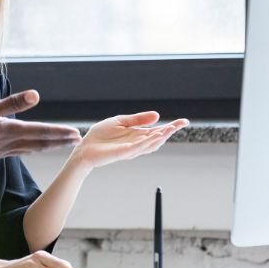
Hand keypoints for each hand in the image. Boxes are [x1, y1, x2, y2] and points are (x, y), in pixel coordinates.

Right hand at [0, 90, 81, 161]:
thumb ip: (12, 103)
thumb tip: (36, 95)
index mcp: (10, 131)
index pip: (41, 131)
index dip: (60, 133)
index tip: (76, 134)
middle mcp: (10, 144)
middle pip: (41, 143)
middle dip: (60, 142)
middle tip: (78, 141)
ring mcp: (3, 151)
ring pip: (32, 149)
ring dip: (49, 146)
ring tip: (62, 144)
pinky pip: (21, 152)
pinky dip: (33, 149)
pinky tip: (34, 148)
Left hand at [71, 113, 186, 169]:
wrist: (85, 148)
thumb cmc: (100, 136)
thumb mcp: (120, 121)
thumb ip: (137, 119)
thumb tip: (157, 115)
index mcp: (137, 135)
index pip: (157, 130)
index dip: (171, 126)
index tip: (183, 121)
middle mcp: (137, 143)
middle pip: (158, 137)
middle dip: (170, 130)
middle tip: (182, 123)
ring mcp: (131, 149)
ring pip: (150, 143)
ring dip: (162, 136)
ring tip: (172, 128)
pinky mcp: (123, 152)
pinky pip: (138, 147)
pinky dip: (148, 142)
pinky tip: (156, 136)